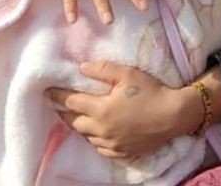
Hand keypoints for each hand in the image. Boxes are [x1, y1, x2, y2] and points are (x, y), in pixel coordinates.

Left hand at [46, 61, 198, 159]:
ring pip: (86, 136)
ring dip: (80, 126)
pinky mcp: (121, 152)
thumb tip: (81, 68)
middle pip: (74, 122)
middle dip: (65, 113)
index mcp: (101, 109)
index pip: (70, 102)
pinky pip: (100, 148)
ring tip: (78, 116)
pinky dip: (95, 139)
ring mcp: (111, 143)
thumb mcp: (127, 73)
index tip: (47, 92)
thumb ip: (102, 69)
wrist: (174, 115)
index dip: (57, 96)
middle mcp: (102, 129)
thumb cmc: (151, 91)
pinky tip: (97, 132)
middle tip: (59, 105)